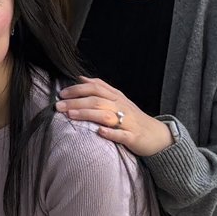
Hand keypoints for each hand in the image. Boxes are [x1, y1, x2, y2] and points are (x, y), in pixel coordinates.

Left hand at [58, 78, 173, 157]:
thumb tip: (81, 78)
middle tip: (59, 106)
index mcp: (117, 97)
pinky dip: (110, 133)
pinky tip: (99, 132)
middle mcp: (121, 107)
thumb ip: (101, 87)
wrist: (157, 135)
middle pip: (97, 100)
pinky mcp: (133, 137)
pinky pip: (122, 135)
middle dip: (76, 102)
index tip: (62, 93)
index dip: (78, 89)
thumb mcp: (118, 99)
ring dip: (88, 114)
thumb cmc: (133, 117)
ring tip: (71, 115)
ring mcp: (128, 122)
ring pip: (106, 115)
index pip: (96, 88)